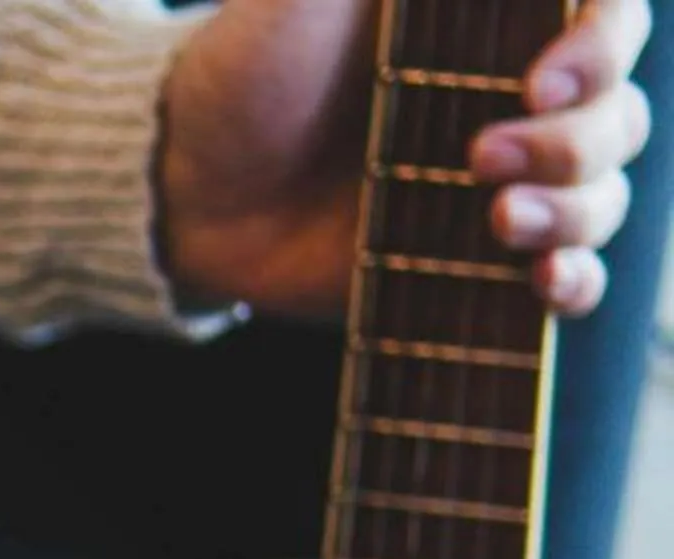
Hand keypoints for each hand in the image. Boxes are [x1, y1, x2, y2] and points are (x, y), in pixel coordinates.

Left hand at [160, 0, 652, 316]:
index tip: (539, 84)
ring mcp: (504, 180)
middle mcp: (516, 94)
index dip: (600, 49)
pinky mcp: (474, 259)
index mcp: (499, 18)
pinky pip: (566, 274)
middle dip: (570, 141)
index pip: (606, 18)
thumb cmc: (248, 67)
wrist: (189, 188)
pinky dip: (575, 281)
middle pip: (616, 111)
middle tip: (476, 157)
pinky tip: (547, 284)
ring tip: (496, 219)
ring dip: (573, 210)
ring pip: (602, 193)